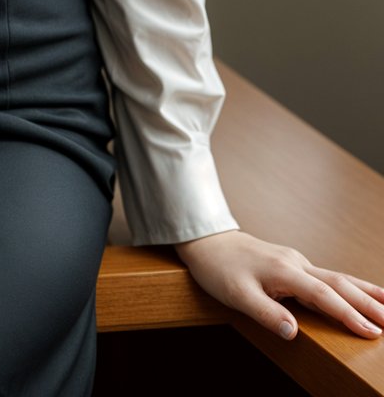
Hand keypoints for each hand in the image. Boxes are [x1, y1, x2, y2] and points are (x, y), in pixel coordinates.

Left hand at [174, 228, 383, 340]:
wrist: (206, 240)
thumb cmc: (219, 268)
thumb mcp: (236, 294)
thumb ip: (266, 313)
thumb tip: (294, 332)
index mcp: (284, 271)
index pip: (324, 296)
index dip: (348, 315)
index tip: (371, 332)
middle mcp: (296, 263)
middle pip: (339, 283)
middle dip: (368, 302)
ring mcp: (295, 261)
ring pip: (336, 277)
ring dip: (363, 292)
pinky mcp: (292, 264)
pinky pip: (327, 277)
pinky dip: (348, 287)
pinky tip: (357, 294)